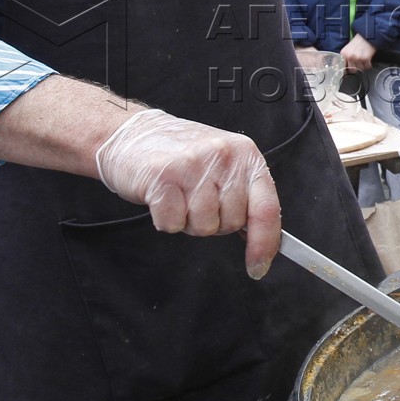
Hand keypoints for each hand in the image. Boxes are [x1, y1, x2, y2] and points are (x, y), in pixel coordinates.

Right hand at [93, 108, 281, 277]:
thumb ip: (245, 194)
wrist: (132, 133)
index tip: (258, 266)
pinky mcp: (162, 177)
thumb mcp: (224, 164)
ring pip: (204, 226)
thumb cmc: (179, 153)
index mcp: (245, 154)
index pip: (267, 208)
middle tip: (196, 199)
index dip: (265, 244)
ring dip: (189, 221)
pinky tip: (163, 198)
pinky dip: (166, 220)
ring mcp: (193, 165)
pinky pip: (173, 224)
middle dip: (215, 222)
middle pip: (232, 223)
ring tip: (179, 196)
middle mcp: (223, 156)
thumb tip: (261, 238)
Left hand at [340, 34, 375, 73]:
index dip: (347, 69)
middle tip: (358, 63)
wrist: (367, 35)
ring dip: (363, 66)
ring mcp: (357, 58)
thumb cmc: (358, 42)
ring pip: (360, 69)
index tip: (350, 68)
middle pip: (352, 70)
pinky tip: (368, 59)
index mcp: (343, 54)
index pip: (343, 67)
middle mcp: (349, 56)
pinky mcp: (366, 58)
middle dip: (356, 68)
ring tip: (363, 59)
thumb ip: (345, 57)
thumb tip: (343, 67)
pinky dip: (368, 64)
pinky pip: (367, 67)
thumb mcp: (347, 48)